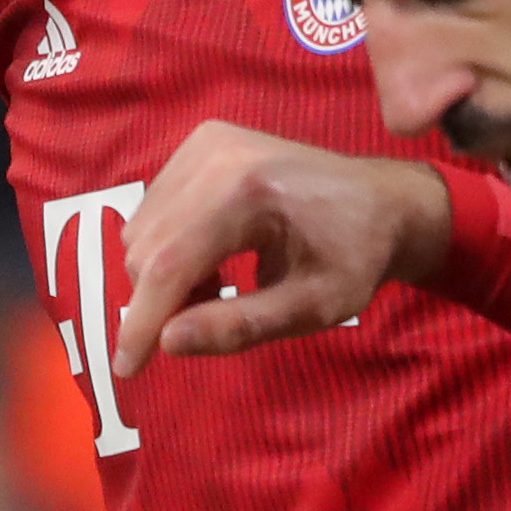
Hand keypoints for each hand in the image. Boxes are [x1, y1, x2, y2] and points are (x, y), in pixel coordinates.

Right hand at [108, 122, 451, 377]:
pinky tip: (211, 256)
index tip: (128, 370)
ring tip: (217, 287)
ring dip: (163, 275)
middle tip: (210, 319)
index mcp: (250, 192)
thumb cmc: (354, 259)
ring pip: (141, 230)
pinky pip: (153, 208)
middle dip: (161, 300)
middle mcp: (217, 155)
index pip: (170, 264)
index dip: (141, 322)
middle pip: (147, 249)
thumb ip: (240, 326)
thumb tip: (168, 342)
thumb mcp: (311, 308)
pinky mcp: (202, 141)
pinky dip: (168, 245)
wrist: (382, 201)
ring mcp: (206, 142)